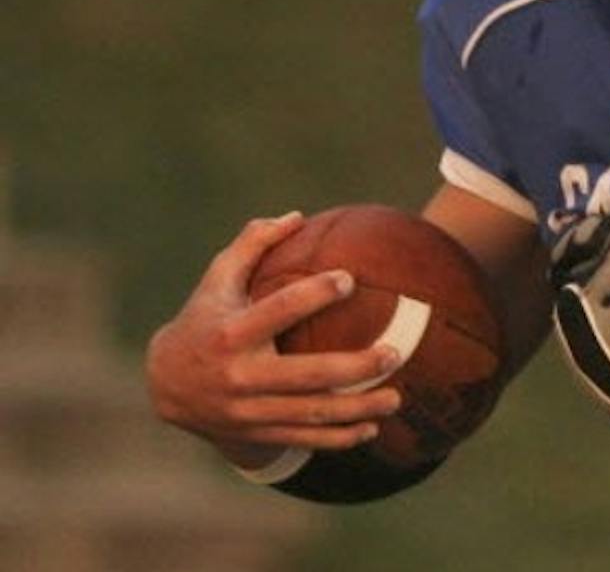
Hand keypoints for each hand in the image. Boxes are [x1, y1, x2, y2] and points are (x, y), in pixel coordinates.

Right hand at [145, 213, 403, 466]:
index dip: (312, 295)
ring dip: (358, 409)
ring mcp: (249, 410)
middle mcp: (240, 376)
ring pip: (311, 414)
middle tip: (395, 352)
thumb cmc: (203, 320)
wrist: (165, 387)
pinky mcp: (257, 433)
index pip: (277, 311)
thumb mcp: (216, 281)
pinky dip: (339, 439)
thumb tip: (296, 216)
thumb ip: (251, 245)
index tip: (350, 279)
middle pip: (306, 375)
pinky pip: (304, 439)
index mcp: (231, 334)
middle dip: (354, 367)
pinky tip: (372, 430)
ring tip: (397, 397)